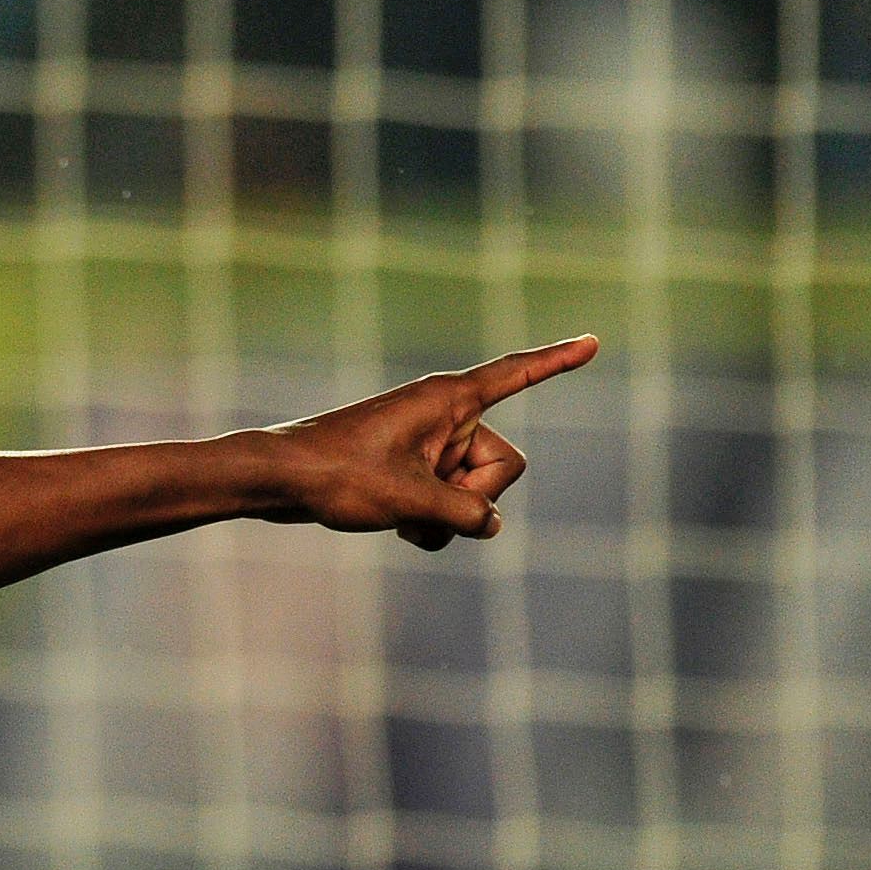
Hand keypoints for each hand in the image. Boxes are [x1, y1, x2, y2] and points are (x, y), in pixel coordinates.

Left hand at [254, 335, 595, 550]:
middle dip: (475, 495)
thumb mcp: (411, 501)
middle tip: (423, 500)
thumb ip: (467, 514)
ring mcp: (429, 446)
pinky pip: (447, 506)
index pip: (515, 374)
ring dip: (446, 517)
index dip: (556, 361)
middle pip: (504, 467)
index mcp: (448, 399)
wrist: (277, 481)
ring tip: (399, 516)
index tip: (594, 341)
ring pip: (474, 495)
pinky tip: (396, 528)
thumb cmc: (337, 475)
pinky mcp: (413, 471)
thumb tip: (491, 525)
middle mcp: (444, 416)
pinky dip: (430, 523)